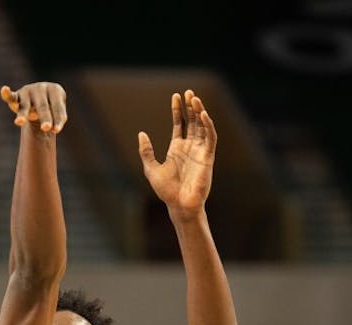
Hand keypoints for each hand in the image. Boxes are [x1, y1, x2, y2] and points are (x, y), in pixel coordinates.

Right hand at [0, 82, 66, 132]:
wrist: (42, 101)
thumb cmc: (53, 108)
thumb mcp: (58, 112)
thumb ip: (59, 119)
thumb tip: (54, 128)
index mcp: (55, 90)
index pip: (57, 106)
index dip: (57, 119)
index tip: (56, 130)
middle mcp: (41, 87)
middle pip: (43, 106)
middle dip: (45, 118)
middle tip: (46, 128)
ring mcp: (28, 91)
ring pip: (25, 105)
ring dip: (23, 114)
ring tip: (20, 122)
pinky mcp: (17, 96)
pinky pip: (11, 96)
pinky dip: (7, 94)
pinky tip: (4, 90)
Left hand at [138, 90, 216, 216]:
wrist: (179, 205)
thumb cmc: (166, 191)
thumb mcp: (151, 169)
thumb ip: (146, 151)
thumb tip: (141, 133)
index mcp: (177, 148)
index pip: (179, 123)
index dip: (177, 110)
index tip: (175, 95)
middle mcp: (189, 147)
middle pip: (192, 121)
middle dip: (190, 107)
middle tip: (189, 92)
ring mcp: (199, 151)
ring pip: (202, 126)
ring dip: (200, 112)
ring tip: (195, 98)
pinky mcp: (208, 157)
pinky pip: (210, 138)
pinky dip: (208, 125)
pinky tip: (203, 114)